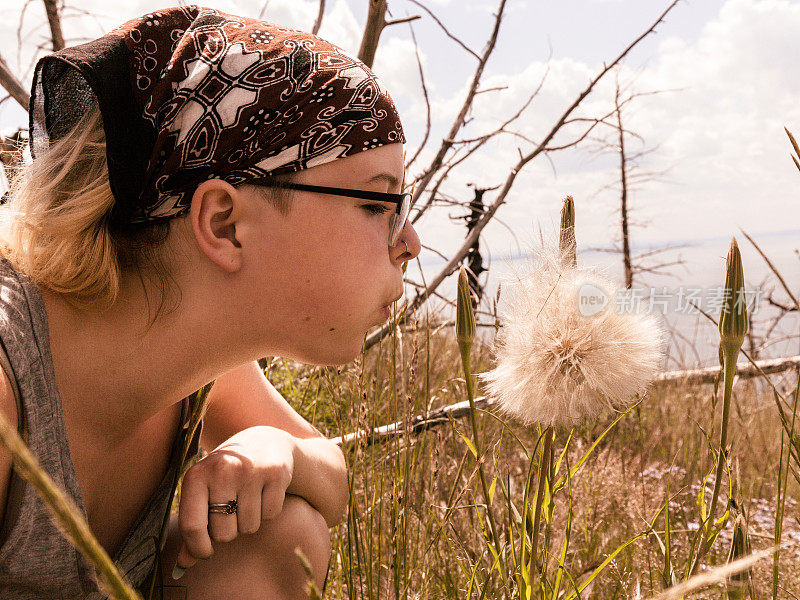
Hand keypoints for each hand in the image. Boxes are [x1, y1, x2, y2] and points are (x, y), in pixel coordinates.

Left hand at [174, 426, 294, 571]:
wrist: (264, 441)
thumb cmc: (226, 475)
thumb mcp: (204, 492)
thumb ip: (193, 527)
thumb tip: (181, 567)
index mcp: (197, 475)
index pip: (192, 526)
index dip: (198, 548)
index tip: (205, 552)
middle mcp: (223, 470)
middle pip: (223, 533)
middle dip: (228, 531)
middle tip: (231, 513)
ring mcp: (251, 470)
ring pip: (248, 526)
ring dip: (249, 521)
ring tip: (247, 500)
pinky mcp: (275, 472)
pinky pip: (270, 514)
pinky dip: (267, 511)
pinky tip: (264, 493)